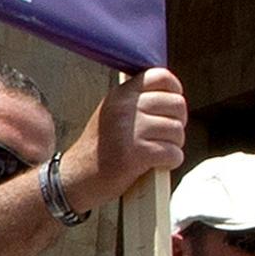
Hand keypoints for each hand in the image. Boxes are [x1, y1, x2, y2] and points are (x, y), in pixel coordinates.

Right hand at [56, 67, 186, 211]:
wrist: (76, 178)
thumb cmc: (99, 150)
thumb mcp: (112, 114)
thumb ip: (137, 102)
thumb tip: (174, 98)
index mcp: (119, 95)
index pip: (159, 76)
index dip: (174, 89)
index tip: (171, 107)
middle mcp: (124, 108)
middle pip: (177, 104)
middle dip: (178, 123)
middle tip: (166, 136)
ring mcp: (130, 130)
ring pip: (177, 131)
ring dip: (174, 145)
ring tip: (157, 152)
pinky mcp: (136, 153)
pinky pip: (173, 153)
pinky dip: (171, 161)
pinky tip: (157, 164)